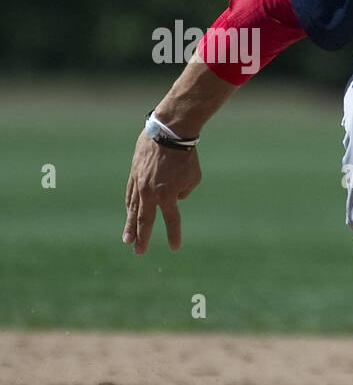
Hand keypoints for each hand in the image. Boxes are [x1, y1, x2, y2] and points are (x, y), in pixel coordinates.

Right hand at [122, 132, 201, 253]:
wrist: (168, 133)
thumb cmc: (186, 157)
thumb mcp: (193, 179)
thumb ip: (183, 193)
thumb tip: (173, 199)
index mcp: (167, 195)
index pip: (172, 220)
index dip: (173, 234)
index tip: (175, 248)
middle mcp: (150, 192)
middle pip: (145, 220)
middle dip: (142, 237)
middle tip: (138, 251)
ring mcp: (139, 183)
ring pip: (133, 209)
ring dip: (130, 225)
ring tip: (127, 239)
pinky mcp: (133, 174)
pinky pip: (130, 194)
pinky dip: (130, 206)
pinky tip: (129, 214)